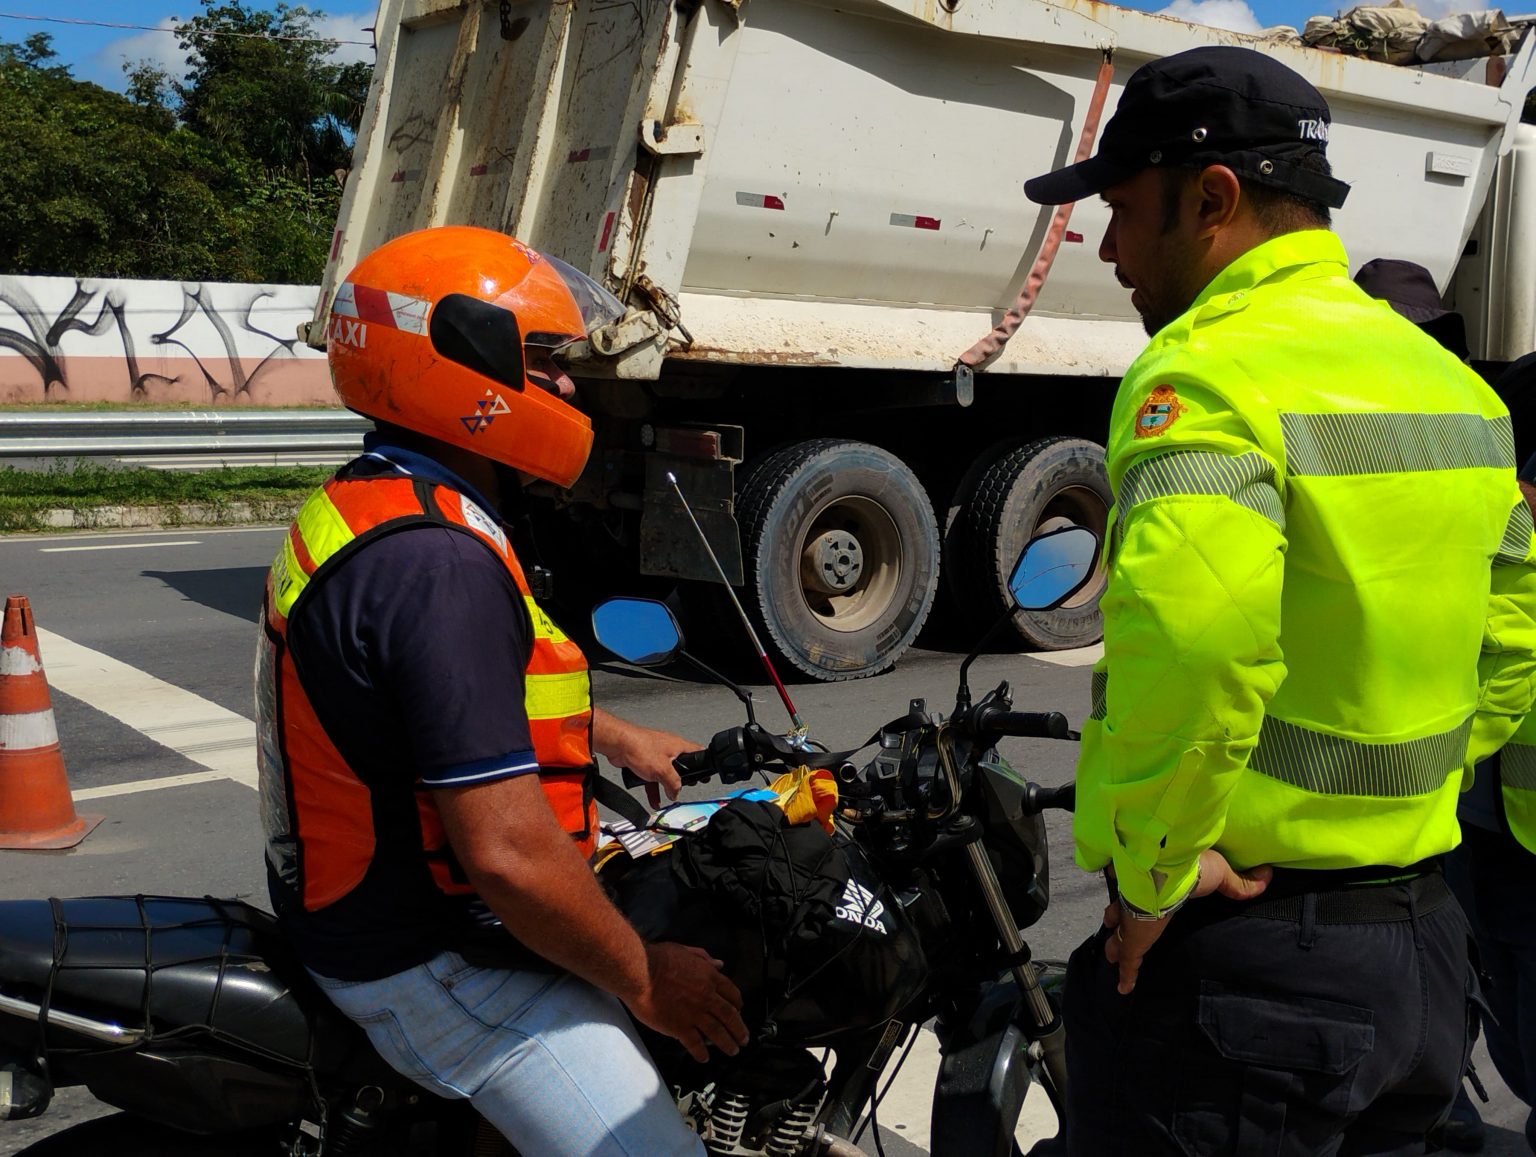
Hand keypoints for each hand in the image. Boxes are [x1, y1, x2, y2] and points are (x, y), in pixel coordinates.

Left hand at [592, 709, 695, 806]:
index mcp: (677, 746)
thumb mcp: (663, 770)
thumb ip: (673, 783)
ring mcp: (655, 754)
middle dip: (682, 779)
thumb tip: (676, 792)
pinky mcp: (644, 761)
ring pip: (665, 773)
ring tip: (667, 796)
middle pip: (680, 766)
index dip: (703, 764)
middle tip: (684, 787)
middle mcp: (668, 748)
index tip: (705, 774)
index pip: (697, 752)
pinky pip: (652, 777)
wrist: (618, 744)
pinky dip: (653, 787)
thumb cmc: (639, 747)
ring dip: (665, 786)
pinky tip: (653, 798)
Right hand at [624, 942, 749, 1062]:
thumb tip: (719, 964)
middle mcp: (707, 997)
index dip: (738, 1004)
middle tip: (743, 1039)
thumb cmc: (660, 958)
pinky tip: (704, 1058)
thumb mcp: (686, 951)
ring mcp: (695, 1014)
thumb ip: (704, 958)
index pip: (731, 993)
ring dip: (727, 1043)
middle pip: (730, 1016)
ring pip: (717, 1032)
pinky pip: (695, 1044)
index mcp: (709, 977)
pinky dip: (701, 1053)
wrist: (641, 972)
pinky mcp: (680, 1027)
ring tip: (732, 1051)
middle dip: (739, 1029)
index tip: (739, 1011)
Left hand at [1103, 850, 1270, 994]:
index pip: (1140, 895)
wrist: (1167, 869)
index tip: (1129, 901)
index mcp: (1155, 887)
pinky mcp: (1134, 941)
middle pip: (1121, 915)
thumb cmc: (1191, 868)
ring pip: (1118, 937)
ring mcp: (1132, 921)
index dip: (1134, 899)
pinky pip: (1128, 961)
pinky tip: (1124, 989)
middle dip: (1116, 922)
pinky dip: (1126, 976)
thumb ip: (1239, 882)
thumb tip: (1267, 874)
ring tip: (1111, 955)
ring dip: (1115, 945)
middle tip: (1112, 929)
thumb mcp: (1219, 874)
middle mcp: (1137, 902)